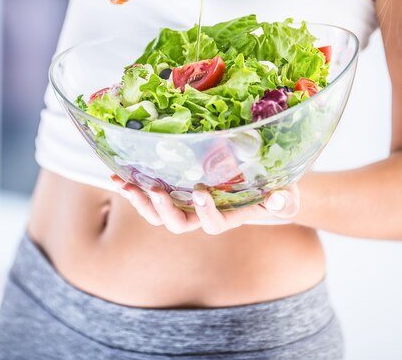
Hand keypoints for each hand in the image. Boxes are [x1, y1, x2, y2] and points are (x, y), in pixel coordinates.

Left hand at [111, 174, 299, 234]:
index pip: (213, 225)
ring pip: (158, 215)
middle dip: (164, 210)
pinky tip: (117, 176)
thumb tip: (277, 199)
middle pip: (177, 225)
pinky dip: (134, 188)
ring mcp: (186, 206)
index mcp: (227, 218)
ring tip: (124, 184)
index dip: (206, 212)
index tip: (201, 191)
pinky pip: (151, 196)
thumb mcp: (284, 195)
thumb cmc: (274, 191)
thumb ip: (283, 201)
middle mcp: (202, 216)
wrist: (261, 187)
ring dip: (140, 202)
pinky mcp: (176, 193)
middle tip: (155, 190)